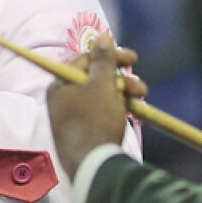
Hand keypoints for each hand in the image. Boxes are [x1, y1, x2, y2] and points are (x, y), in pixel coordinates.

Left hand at [47, 34, 146, 179]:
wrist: (93, 166)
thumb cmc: (95, 121)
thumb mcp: (102, 85)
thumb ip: (103, 60)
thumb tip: (102, 36)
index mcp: (60, 84)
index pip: (85, 59)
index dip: (110, 56)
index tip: (132, 58)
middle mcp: (63, 98)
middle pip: (94, 78)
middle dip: (121, 78)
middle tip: (140, 85)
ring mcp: (73, 116)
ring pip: (101, 95)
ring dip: (124, 92)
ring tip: (141, 98)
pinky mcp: (84, 131)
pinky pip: (102, 112)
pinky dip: (118, 107)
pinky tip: (134, 111)